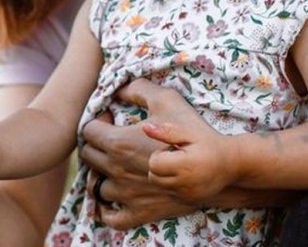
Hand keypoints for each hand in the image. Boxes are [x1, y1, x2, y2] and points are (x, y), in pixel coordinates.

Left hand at [80, 79, 198, 228]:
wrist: (219, 168)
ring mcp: (126, 194)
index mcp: (119, 143)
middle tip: (113, 139)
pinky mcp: (139, 212)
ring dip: (102, 175)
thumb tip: (119, 90)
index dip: (98, 121)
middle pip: (88, 157)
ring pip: (96, 186)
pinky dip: (107, 209)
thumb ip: (139, 90)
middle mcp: (117, 170)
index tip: (112, 119)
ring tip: (116, 165)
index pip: (88, 131)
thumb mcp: (166, 100)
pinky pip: (111, 216)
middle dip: (96, 145)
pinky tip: (116, 196)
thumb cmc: (193, 132)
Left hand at [136, 88, 237, 202]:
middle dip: (160, 166)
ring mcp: (188, 195)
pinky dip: (173, 184)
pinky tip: (187, 175)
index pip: (154, 164)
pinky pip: (170, 193)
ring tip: (182, 166)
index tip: (173, 149)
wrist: (233, 164)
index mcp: (184, 165)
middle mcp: (186, 184)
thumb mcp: (189, 134)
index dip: (160, 154)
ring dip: (165, 176)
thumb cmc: (210, 144)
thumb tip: (145, 127)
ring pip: (160, 186)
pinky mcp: (190, 201)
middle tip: (177, 156)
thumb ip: (166, 131)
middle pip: (154, 177)